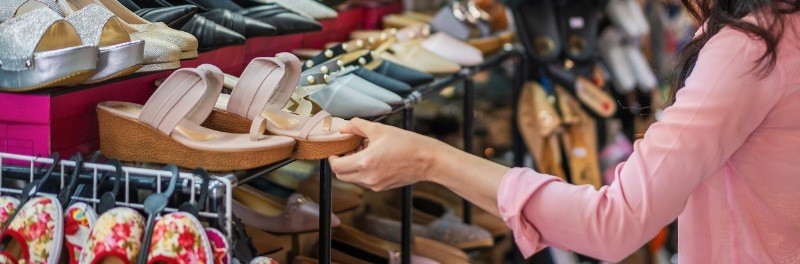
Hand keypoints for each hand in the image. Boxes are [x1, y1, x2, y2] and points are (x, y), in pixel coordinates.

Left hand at [328, 118, 445, 190]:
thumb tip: (344, 126)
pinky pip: (365, 181)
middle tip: (350, 150)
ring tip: (365, 152)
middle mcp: (368, 177)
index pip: (336, 166)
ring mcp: (375, 185)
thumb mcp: (380, 129)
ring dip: (353, 167)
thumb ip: (358, 126)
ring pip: (353, 179)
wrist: (428, 160)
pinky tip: (374, 158)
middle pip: (341, 176)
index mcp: (365, 163)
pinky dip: (363, 172)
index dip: (333, 158)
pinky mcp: (382, 187)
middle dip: (341, 163)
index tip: (337, 150)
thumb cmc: (407, 143)